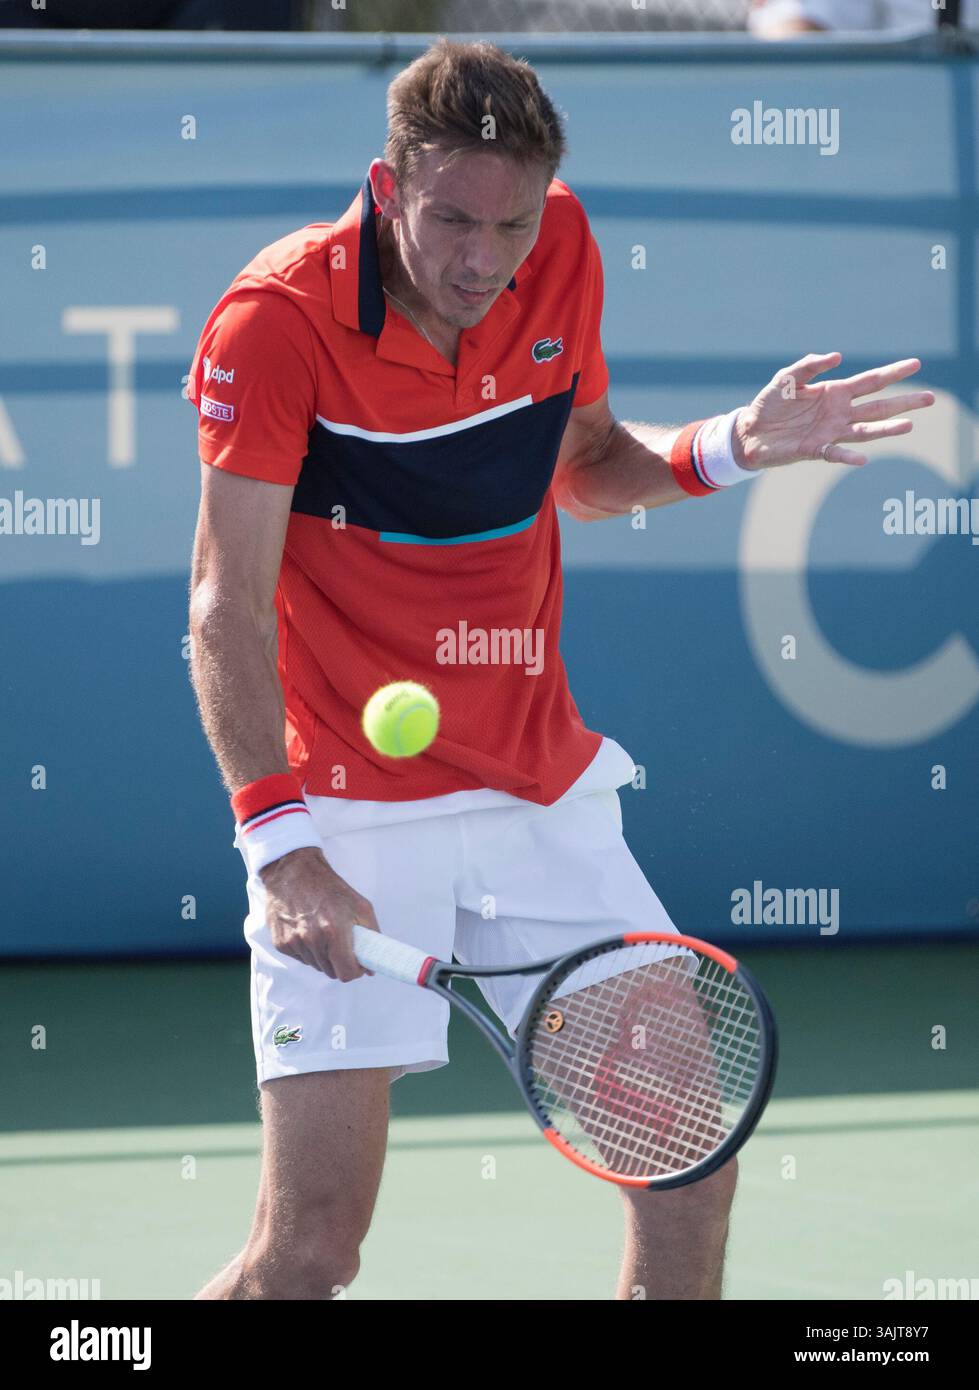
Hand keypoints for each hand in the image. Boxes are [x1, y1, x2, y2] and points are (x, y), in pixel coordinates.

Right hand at [259, 846, 378, 980]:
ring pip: (315, 965)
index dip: (354, 972)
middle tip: (341, 945)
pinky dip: (306, 950)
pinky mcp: (280, 943)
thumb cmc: (330, 887)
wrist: (294, 871)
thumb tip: (371, 966)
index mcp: (334, 930)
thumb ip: (372, 935)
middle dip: (339, 962)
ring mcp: (294, 942)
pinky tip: (307, 930)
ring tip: (322, 932)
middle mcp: (312, 939)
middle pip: (330, 971)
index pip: (345, 973)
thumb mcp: (360, 905)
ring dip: (322, 956)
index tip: (356, 964)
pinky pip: (300, 958)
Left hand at [733, 353, 934, 470]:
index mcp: (835, 392)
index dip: (893, 372)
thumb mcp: (788, 377)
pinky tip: (863, 459)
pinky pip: (836, 453)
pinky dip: (849, 456)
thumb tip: (838, 357)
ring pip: (865, 430)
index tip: (916, 364)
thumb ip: (810, 365)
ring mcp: (830, 432)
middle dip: (903, 402)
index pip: (871, 381)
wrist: (750, 432)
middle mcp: (839, 412)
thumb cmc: (770, 403)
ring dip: (887, 429)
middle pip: (878, 406)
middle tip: (930, 399)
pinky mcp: (815, 449)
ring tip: (909, 425)